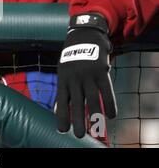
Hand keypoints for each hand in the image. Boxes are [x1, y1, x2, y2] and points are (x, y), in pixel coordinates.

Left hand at [56, 13, 116, 137]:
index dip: (62, 115)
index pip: (61, 101)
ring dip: (94, 115)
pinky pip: (106, 90)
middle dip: (77, 120)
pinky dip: (110, 103)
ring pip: (91, 98)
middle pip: (76, 102)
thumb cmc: (72, 56)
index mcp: (63, 78)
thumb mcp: (63, 70)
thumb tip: (59, 109)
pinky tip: (112, 115)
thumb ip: (64, 88)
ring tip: (96, 129)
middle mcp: (74, 77)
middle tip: (79, 135)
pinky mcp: (101, 70)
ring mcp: (87, 74)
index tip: (62, 130)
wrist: (84, 34)